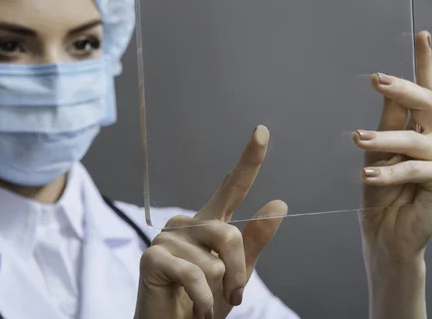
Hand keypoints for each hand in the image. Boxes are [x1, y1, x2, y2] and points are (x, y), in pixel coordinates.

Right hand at [135, 126, 286, 318]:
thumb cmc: (204, 301)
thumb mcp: (236, 275)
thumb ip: (255, 242)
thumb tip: (279, 203)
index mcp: (210, 223)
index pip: (232, 187)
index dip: (249, 160)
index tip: (261, 131)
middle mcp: (187, 223)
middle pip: (230, 234)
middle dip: (238, 272)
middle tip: (232, 296)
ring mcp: (167, 238)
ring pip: (213, 259)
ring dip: (217, 291)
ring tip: (205, 302)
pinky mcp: (152, 257)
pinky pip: (194, 275)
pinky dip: (203, 300)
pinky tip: (195, 309)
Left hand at [352, 31, 431, 318]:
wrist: (386, 233)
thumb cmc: (380, 192)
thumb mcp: (378, 152)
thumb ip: (387, 122)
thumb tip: (385, 87)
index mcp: (423, 129)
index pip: (424, 92)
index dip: (424, 63)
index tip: (422, 35)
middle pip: (427, 105)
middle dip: (404, 90)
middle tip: (378, 81)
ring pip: (416, 138)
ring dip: (385, 138)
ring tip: (359, 140)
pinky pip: (415, 170)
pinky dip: (390, 172)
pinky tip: (368, 176)